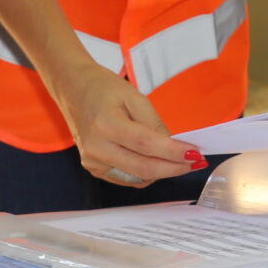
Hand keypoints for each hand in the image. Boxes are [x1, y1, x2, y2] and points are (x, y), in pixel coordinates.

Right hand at [46, 55, 202, 186]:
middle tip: (194, 163)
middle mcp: (96, 147)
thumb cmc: (104, 89)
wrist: (73, 90)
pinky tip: (156, 162)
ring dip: (162, 172)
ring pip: (137, 176)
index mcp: (105, 124)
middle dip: (173, 168)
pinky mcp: (93, 168)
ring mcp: (92, 161)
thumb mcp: (134, 97)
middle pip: (143, 167)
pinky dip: (146, 173)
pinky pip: (127, 177)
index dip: (173, 152)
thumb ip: (155, 124)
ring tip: (178, 161)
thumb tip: (174, 148)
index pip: (146, 144)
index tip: (195, 154)